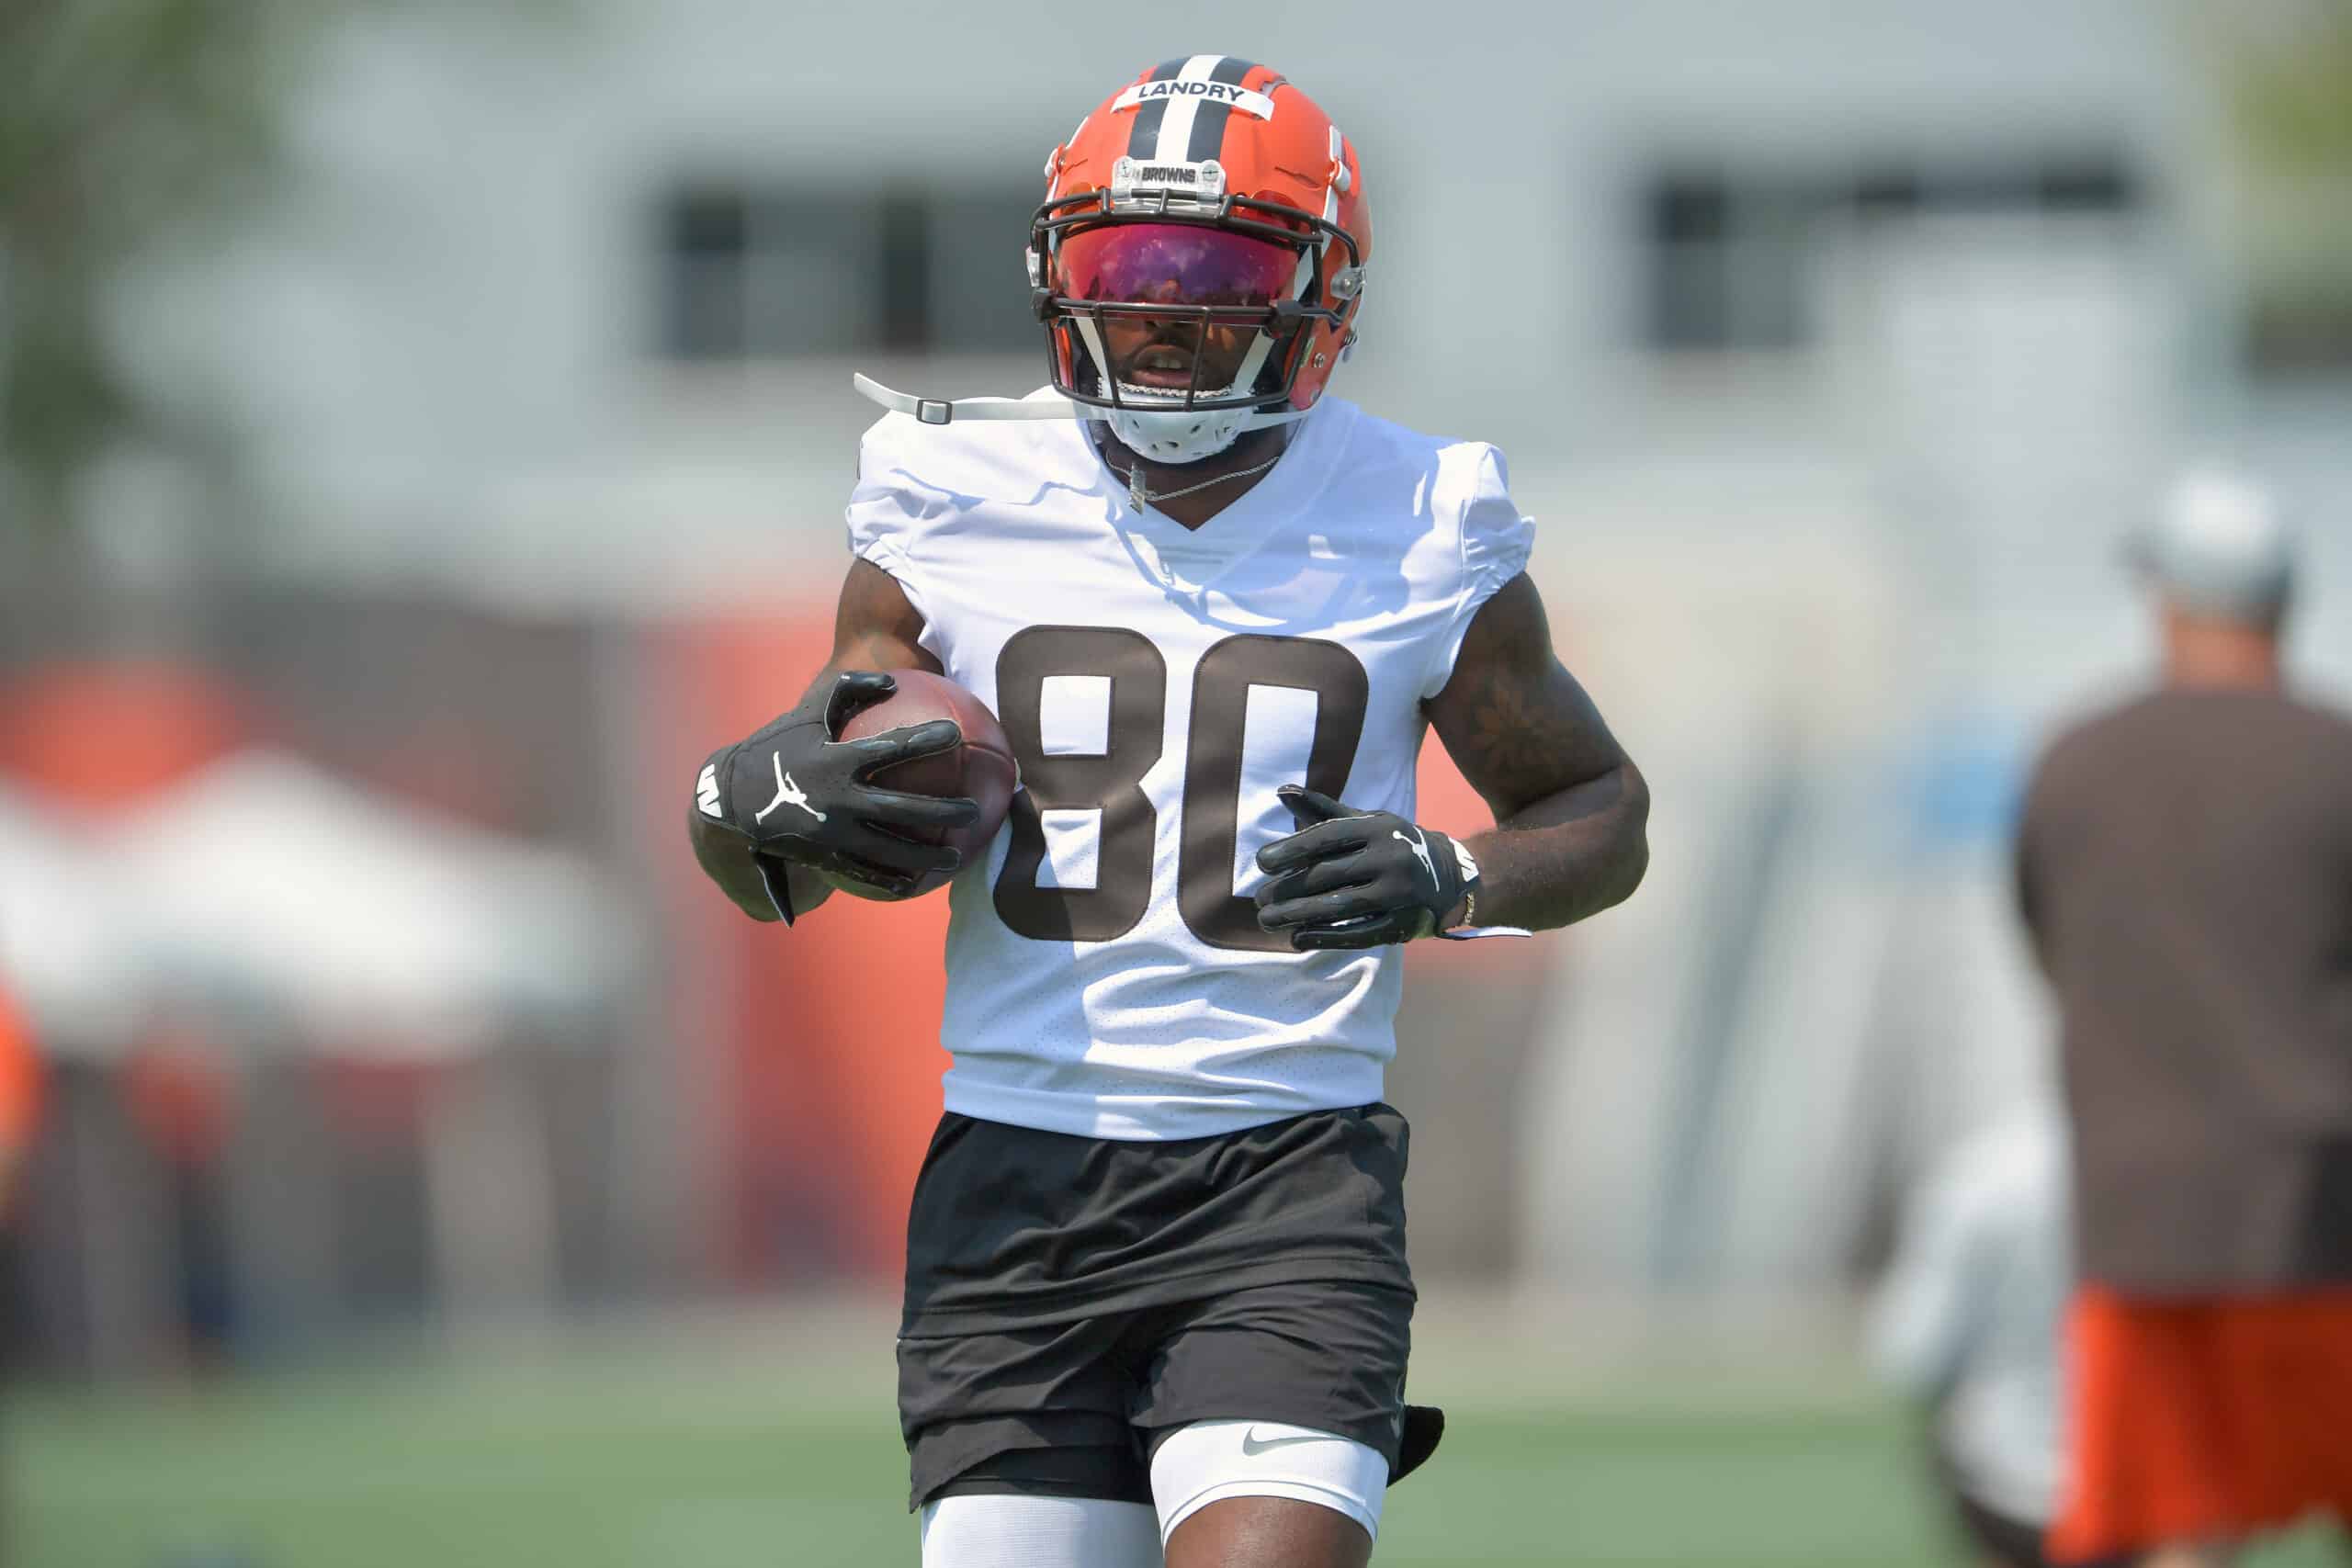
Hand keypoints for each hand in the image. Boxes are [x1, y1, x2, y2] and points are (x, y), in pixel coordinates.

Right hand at [693, 671, 979, 908]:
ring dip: (929, 855)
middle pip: (904, 808)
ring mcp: (832, 834)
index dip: (926, 739)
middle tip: (975, 810)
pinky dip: (891, 879)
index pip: (892, 748)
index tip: (956, 734)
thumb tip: (890, 680)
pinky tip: (916, 882)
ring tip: (959, 856)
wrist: (731, 800)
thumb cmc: (777, 748)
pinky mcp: (823, 858)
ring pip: (891, 849)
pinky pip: (864, 872)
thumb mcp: (806, 713)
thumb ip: (848, 691)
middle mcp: (839, 799)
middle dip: (944, 811)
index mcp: (837, 761)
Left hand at [1253, 786, 1475, 949]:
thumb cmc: (1392, 845)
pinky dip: (1324, 937)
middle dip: (1287, 889)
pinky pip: (1358, 934)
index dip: (1291, 850)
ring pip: (1338, 907)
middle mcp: (1390, 858)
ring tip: (1267, 920)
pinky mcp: (1403, 924)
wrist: (1449, 875)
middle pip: (1327, 875)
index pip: (1326, 837)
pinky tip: (1298, 938)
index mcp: (1377, 827)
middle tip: (1259, 899)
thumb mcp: (1365, 821)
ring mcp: (1399, 893)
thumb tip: (1280, 791)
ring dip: (1297, 915)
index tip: (1261, 863)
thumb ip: (1323, 810)